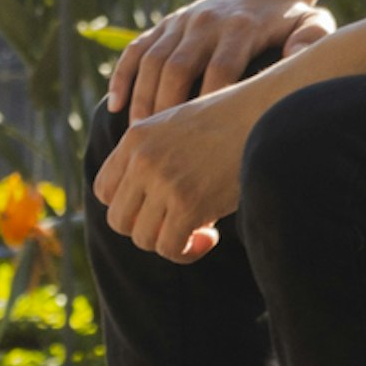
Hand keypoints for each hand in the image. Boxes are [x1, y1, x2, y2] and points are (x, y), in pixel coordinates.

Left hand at [88, 76, 267, 263]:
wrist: (262, 114)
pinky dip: (187, 251)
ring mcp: (163, 181)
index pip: (103, 189)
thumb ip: (152, 155)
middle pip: (118, 220)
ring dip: (168, 244)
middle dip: (145, 230)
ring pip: (143, 238)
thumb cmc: (227, 123)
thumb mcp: (175, 126)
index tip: (154, 209)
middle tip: (175, 225)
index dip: (127, 207)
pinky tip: (209, 236)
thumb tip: (146, 203)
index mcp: (135, 138)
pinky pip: (170, 247)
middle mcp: (142, 159)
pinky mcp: (187, 202)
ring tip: (196, 232)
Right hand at [106, 0, 332, 123]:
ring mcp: (181, 21)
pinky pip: (136, 49)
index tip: (201, 143)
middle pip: (176, 67)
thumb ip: (310, 40)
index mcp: (240, 27)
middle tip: (159, 148)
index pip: (219, 69)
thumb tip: (296, 58)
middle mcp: (205, 22)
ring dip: (142, 98)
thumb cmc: (290, 17)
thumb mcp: (313, 23)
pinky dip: (123, 75)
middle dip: (165, 108)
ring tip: (137, 137)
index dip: (208, 105)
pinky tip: (116, 105)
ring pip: (151, 60)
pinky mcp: (166, 23)